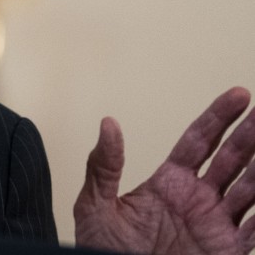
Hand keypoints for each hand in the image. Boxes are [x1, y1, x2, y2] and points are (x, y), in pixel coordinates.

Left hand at [74, 87, 254, 254]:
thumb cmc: (103, 250)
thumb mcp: (96, 205)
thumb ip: (104, 166)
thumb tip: (108, 123)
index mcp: (170, 182)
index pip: (199, 141)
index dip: (219, 117)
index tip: (238, 94)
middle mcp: (198, 199)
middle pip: (232, 158)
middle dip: (250, 134)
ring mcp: (216, 224)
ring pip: (251, 188)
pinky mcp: (228, 251)